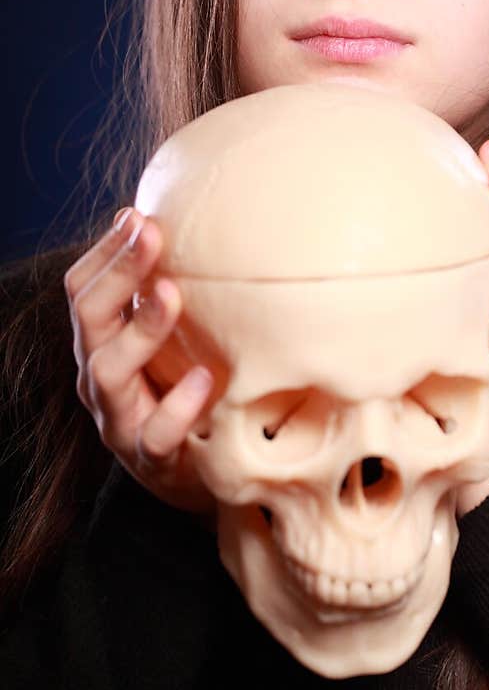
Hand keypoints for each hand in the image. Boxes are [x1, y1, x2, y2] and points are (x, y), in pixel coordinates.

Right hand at [64, 208, 217, 520]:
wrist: (200, 474)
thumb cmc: (182, 390)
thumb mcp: (170, 338)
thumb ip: (162, 291)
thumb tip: (164, 219)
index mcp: (101, 342)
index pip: (82, 289)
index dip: (105, 250)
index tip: (138, 215)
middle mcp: (99, 377)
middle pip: (90, 318)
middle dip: (119, 272)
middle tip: (152, 235)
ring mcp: (120, 420)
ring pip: (109, 371)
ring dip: (141, 327)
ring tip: (172, 294)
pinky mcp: (150, 460)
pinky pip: (155, 435)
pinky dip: (177, 405)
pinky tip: (205, 379)